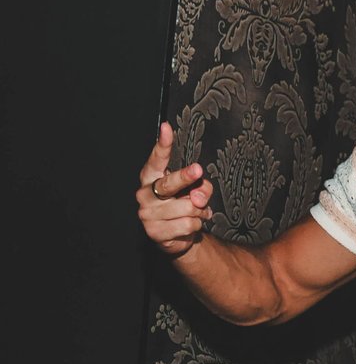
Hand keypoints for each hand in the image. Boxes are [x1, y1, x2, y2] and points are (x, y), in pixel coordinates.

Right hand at [137, 122, 213, 256]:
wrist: (178, 236)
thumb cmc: (184, 206)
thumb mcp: (197, 191)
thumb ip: (201, 188)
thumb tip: (197, 197)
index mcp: (152, 178)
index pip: (156, 159)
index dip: (162, 144)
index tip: (166, 128)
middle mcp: (145, 193)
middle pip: (169, 183)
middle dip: (185, 177)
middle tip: (197, 170)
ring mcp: (147, 213)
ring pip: (187, 207)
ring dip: (199, 212)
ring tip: (195, 213)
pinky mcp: (154, 231)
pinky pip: (188, 224)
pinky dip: (196, 225)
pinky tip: (190, 225)